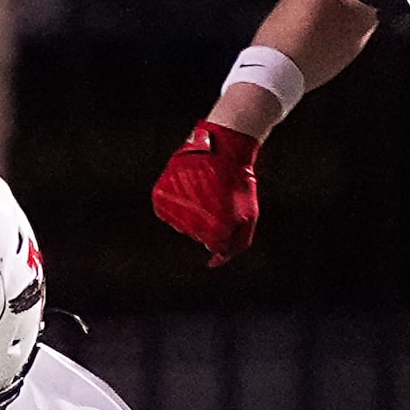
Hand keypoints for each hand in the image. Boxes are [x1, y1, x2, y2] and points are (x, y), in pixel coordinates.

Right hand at [152, 121, 260, 265]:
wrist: (222, 147)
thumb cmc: (238, 183)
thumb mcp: (249, 215)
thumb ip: (236, 245)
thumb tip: (213, 262)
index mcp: (216, 231)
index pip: (215, 246)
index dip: (224, 227)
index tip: (228, 209)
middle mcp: (193, 225)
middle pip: (198, 236)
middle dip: (209, 221)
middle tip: (217, 196)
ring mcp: (175, 210)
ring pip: (182, 225)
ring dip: (192, 213)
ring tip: (204, 190)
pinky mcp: (161, 198)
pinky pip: (167, 213)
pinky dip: (177, 205)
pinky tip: (188, 190)